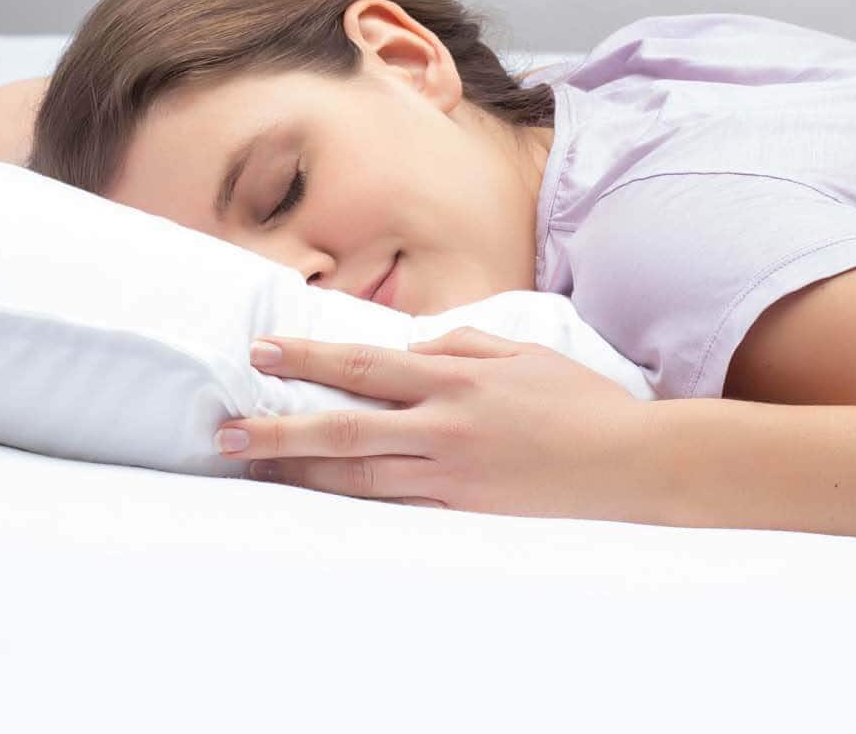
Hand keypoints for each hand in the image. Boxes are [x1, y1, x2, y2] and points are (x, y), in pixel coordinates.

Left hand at [215, 326, 648, 519]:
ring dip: (299, 475)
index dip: (309, 359)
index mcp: (457, 378)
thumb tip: (415, 346)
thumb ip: (464, 344)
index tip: (262, 352)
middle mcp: (444, 426)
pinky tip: (319, 501)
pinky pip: (396, 506)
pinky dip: (352, 503)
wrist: (629, 464)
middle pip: (344, 429)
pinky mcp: (463, 511)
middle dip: (278, 429)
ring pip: (357, 478)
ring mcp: (450, 475)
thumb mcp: (524, 353)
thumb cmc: (580, 403)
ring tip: (253, 470)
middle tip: (225, 431)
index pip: (365, 366)